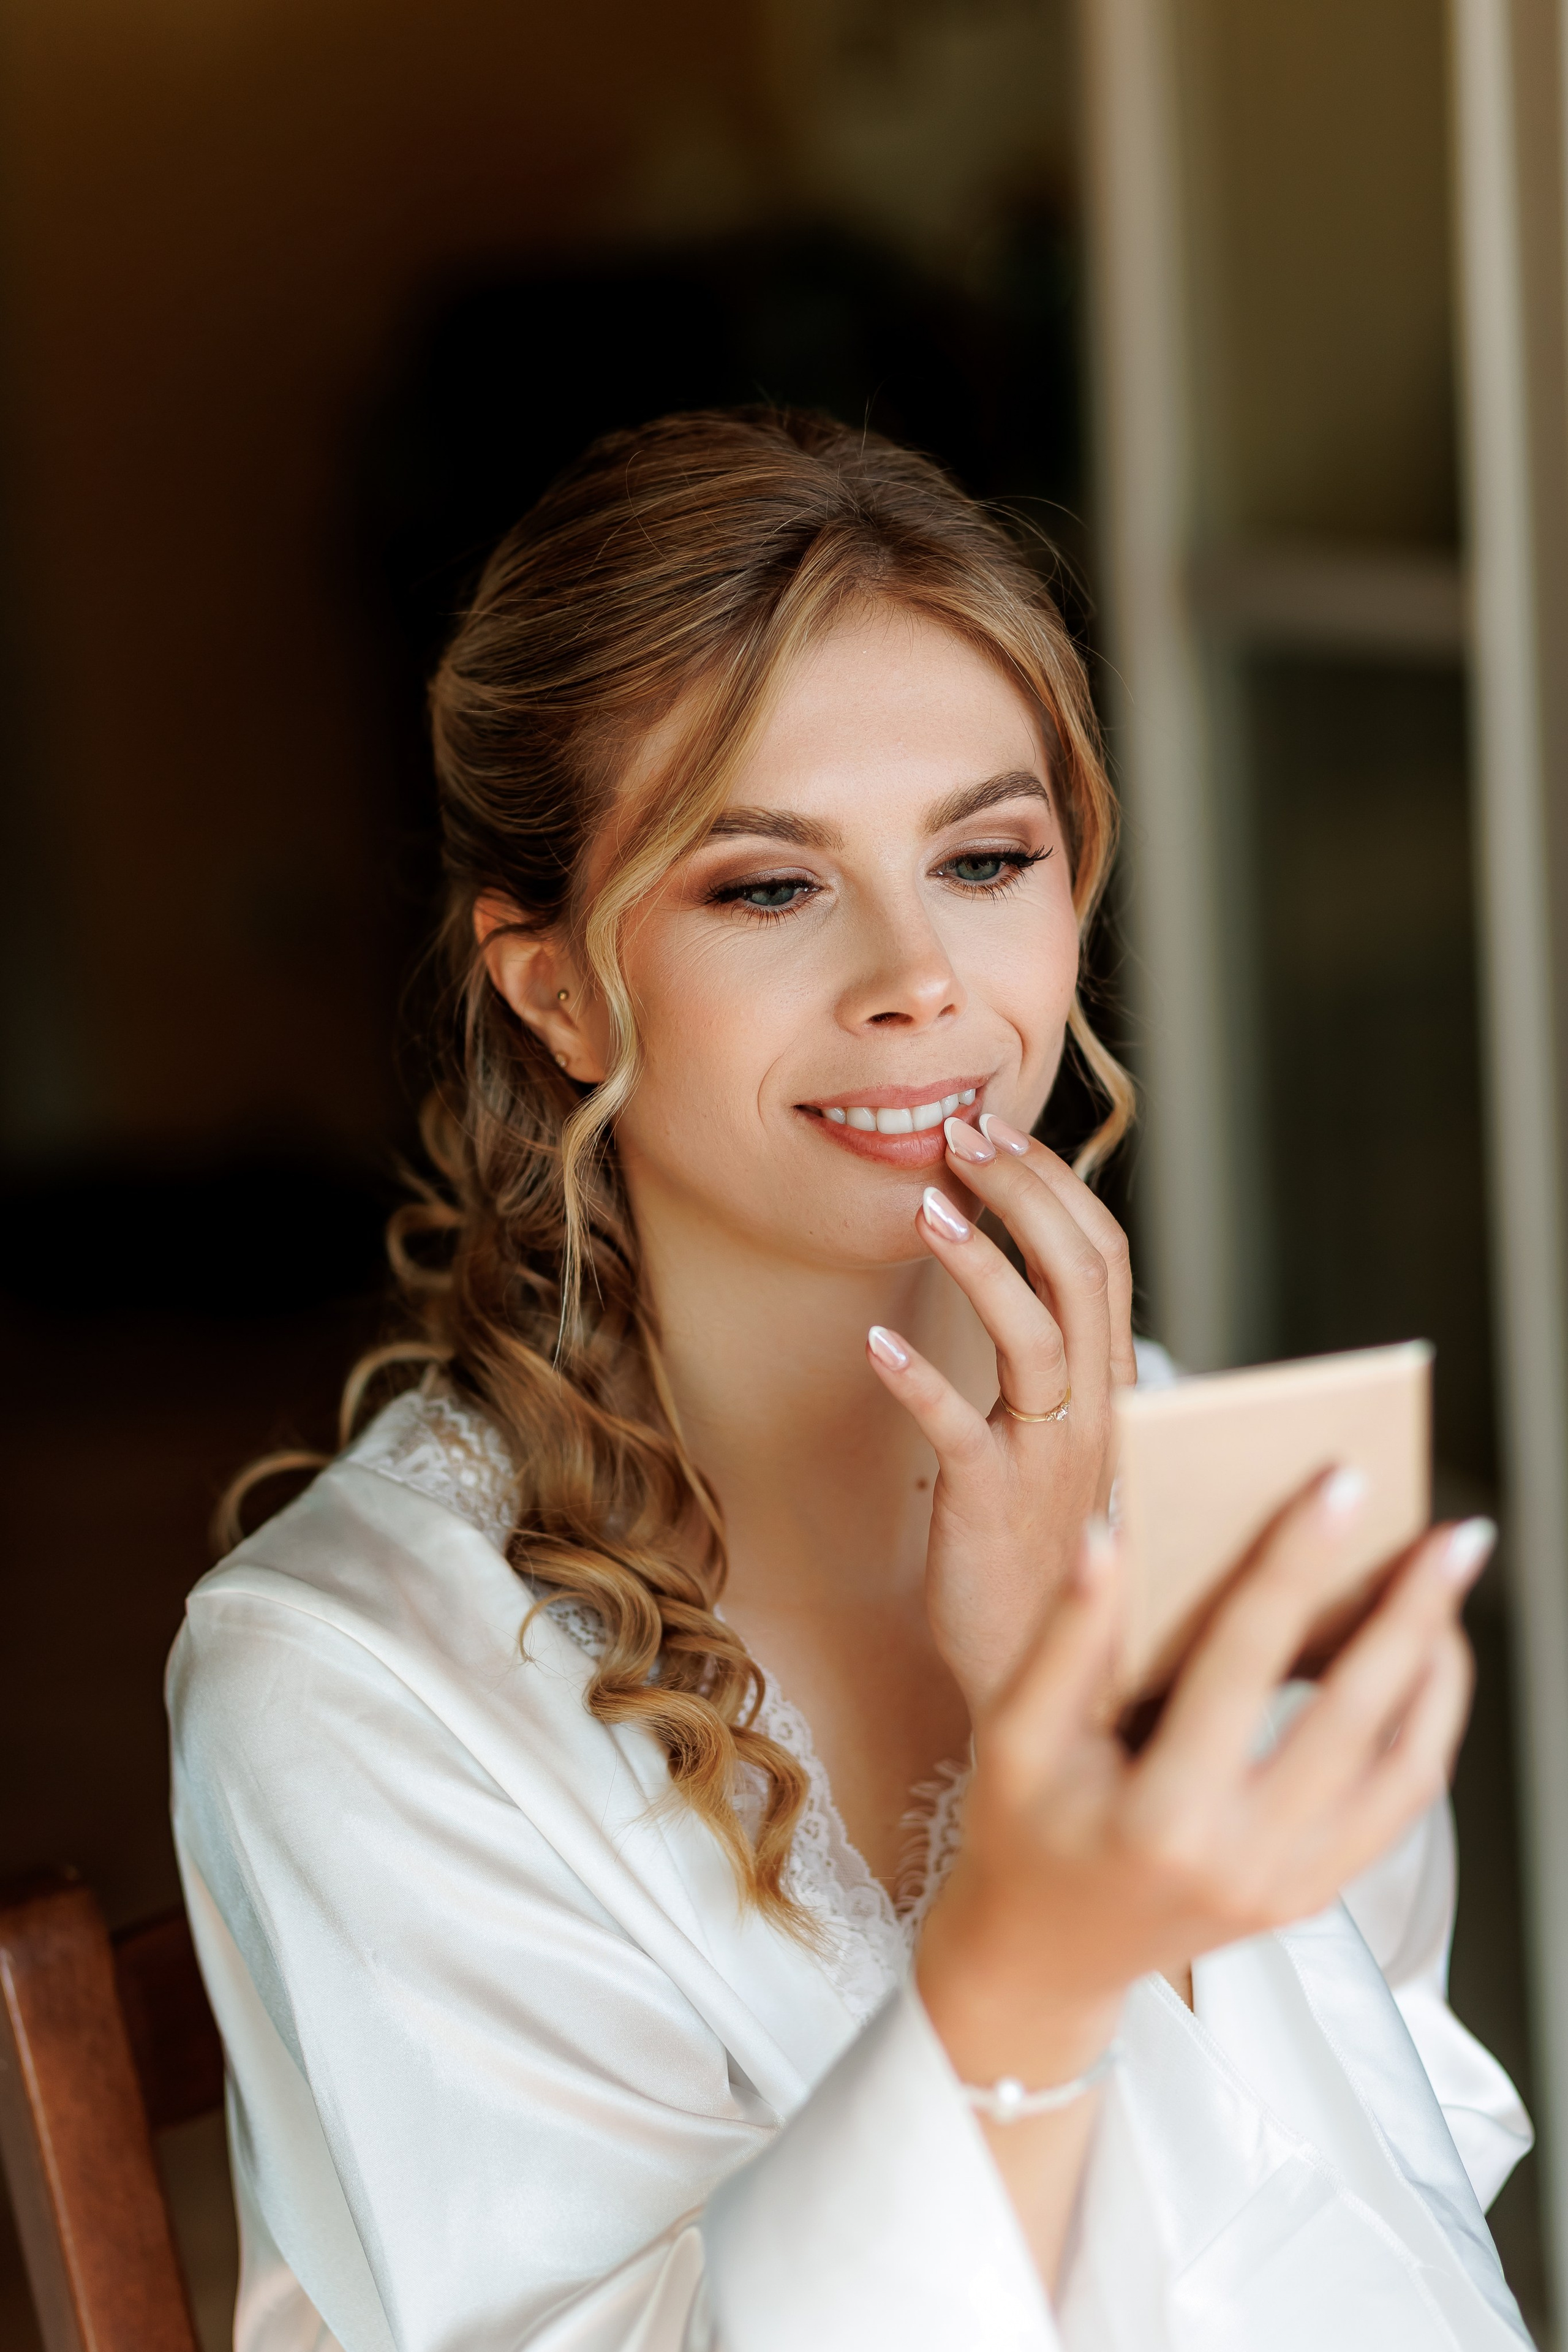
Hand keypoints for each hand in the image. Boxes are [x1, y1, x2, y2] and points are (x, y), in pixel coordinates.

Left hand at [865, 1112, 1136, 1712]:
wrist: (1053, 1678)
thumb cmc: (1051, 1557)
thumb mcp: (1069, 1450)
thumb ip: (1061, 1371)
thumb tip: (1030, 1276)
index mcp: (1117, 1388)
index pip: (1104, 1257)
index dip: (1056, 1183)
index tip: (1000, 1128)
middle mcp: (1099, 1411)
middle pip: (1079, 1271)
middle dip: (1024, 1189)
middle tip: (963, 1131)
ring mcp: (1050, 1457)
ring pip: (1034, 1333)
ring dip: (980, 1260)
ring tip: (924, 1203)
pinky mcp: (993, 1504)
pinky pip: (960, 1428)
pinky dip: (920, 1379)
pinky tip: (875, 1342)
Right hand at [917, 1478, 1487, 2095]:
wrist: (1044, 1955)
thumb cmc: (1021, 1829)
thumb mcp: (1013, 1734)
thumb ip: (1065, 1638)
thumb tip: (1109, 1534)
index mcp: (1161, 1816)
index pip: (1244, 1661)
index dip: (1293, 1563)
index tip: (1339, 1486)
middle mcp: (1243, 1859)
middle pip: (1356, 1716)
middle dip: (1412, 1613)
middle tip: (1456, 1532)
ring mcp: (1291, 1884)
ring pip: (1404, 1767)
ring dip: (1437, 1670)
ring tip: (1449, 1586)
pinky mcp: (1316, 1891)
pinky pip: (1400, 1805)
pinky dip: (1427, 1727)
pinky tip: (1426, 1661)